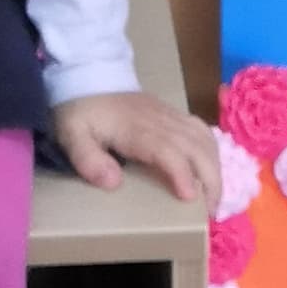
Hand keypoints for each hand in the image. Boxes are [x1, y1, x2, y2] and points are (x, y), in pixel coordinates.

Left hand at [52, 91, 225, 206]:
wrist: (87, 76)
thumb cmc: (80, 111)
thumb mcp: (71, 135)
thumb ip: (88, 159)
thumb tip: (114, 183)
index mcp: (135, 129)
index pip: (168, 149)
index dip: (182, 173)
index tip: (190, 198)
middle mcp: (159, 121)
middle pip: (197, 146)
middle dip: (211, 179)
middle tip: (210, 211)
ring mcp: (169, 116)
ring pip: (204, 138)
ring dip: (215, 168)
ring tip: (214, 197)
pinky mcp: (173, 114)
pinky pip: (202, 130)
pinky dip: (212, 152)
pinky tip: (210, 170)